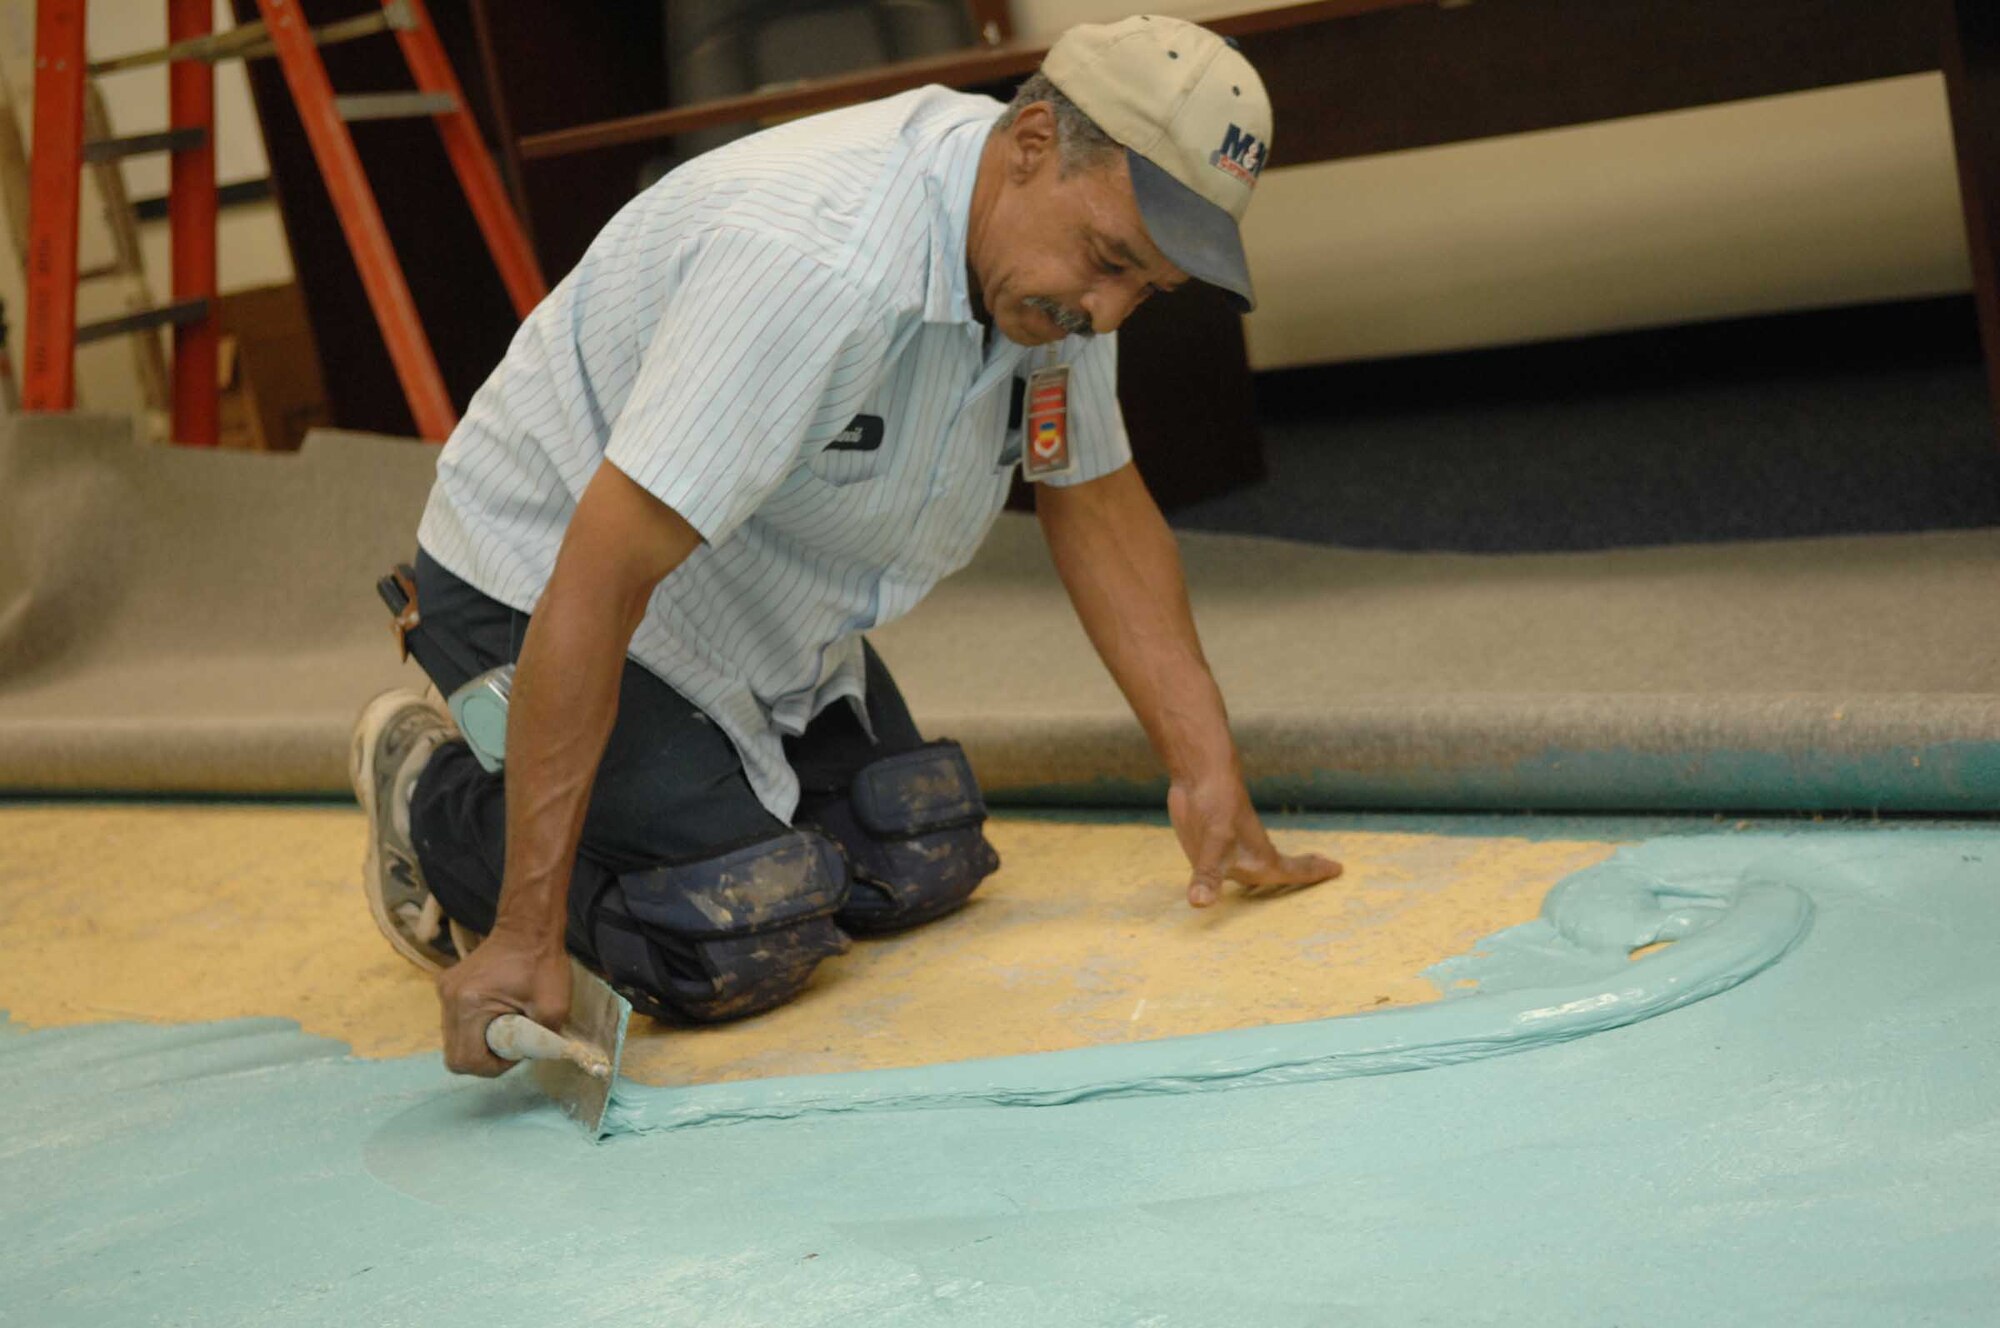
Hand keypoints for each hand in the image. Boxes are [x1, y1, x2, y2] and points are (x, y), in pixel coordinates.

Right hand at [434, 926, 571, 1076]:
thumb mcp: (554, 1007)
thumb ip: (541, 1041)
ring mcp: (444, 991)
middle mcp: (448, 999)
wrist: (528, 925)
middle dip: (484, 1058)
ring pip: (454, 1039)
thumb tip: (531, 1058)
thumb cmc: (543, 962)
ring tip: (505, 1028)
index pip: (466, 1060)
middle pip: (455, 1054)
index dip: (492, 1067)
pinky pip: (456, 1022)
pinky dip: (474, 1028)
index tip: (516, 1053)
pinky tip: (496, 1016)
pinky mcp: (447, 985)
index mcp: (469, 1004)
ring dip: (478, 1043)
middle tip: (511, 1046)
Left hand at [1168, 776, 1342, 908]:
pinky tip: (1224, 874)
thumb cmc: (1216, 807)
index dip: (1315, 872)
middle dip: (1298, 875)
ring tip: (1273, 880)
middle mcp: (1248, 857)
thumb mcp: (1214, 845)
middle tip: (1319, 872)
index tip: (1339, 867)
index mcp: (1261, 860)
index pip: (1295, 871)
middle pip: (1278, 871)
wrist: (1199, 775)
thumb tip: (1198, 902)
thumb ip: (1208, 876)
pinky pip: (1222, 867)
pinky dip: (1228, 875)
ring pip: (1249, 870)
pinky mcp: (1208, 845)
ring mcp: (1229, 850)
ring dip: (1262, 877)